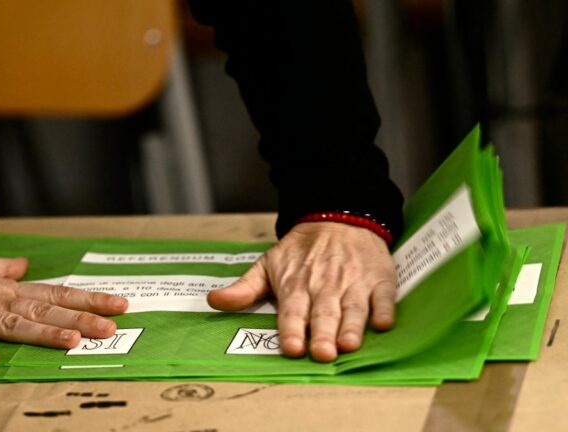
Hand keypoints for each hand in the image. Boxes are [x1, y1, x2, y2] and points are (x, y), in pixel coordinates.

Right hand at [0, 252, 127, 366]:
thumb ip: (4, 268)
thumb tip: (24, 266)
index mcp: (10, 289)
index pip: (57, 294)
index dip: (88, 300)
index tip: (120, 305)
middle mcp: (0, 300)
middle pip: (45, 311)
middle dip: (78, 320)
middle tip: (110, 328)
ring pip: (13, 324)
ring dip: (42, 333)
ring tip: (71, 343)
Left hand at [207, 222, 395, 361]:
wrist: (340, 218)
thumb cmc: (301, 252)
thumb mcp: (267, 265)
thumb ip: (244, 288)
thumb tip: (214, 301)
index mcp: (296, 285)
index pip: (292, 311)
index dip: (291, 330)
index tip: (291, 348)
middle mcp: (325, 285)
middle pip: (324, 314)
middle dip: (323, 334)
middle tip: (322, 354)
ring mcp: (354, 282)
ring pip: (354, 308)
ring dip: (352, 326)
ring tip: (349, 345)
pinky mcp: (379, 280)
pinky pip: (384, 297)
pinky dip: (384, 310)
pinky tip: (382, 324)